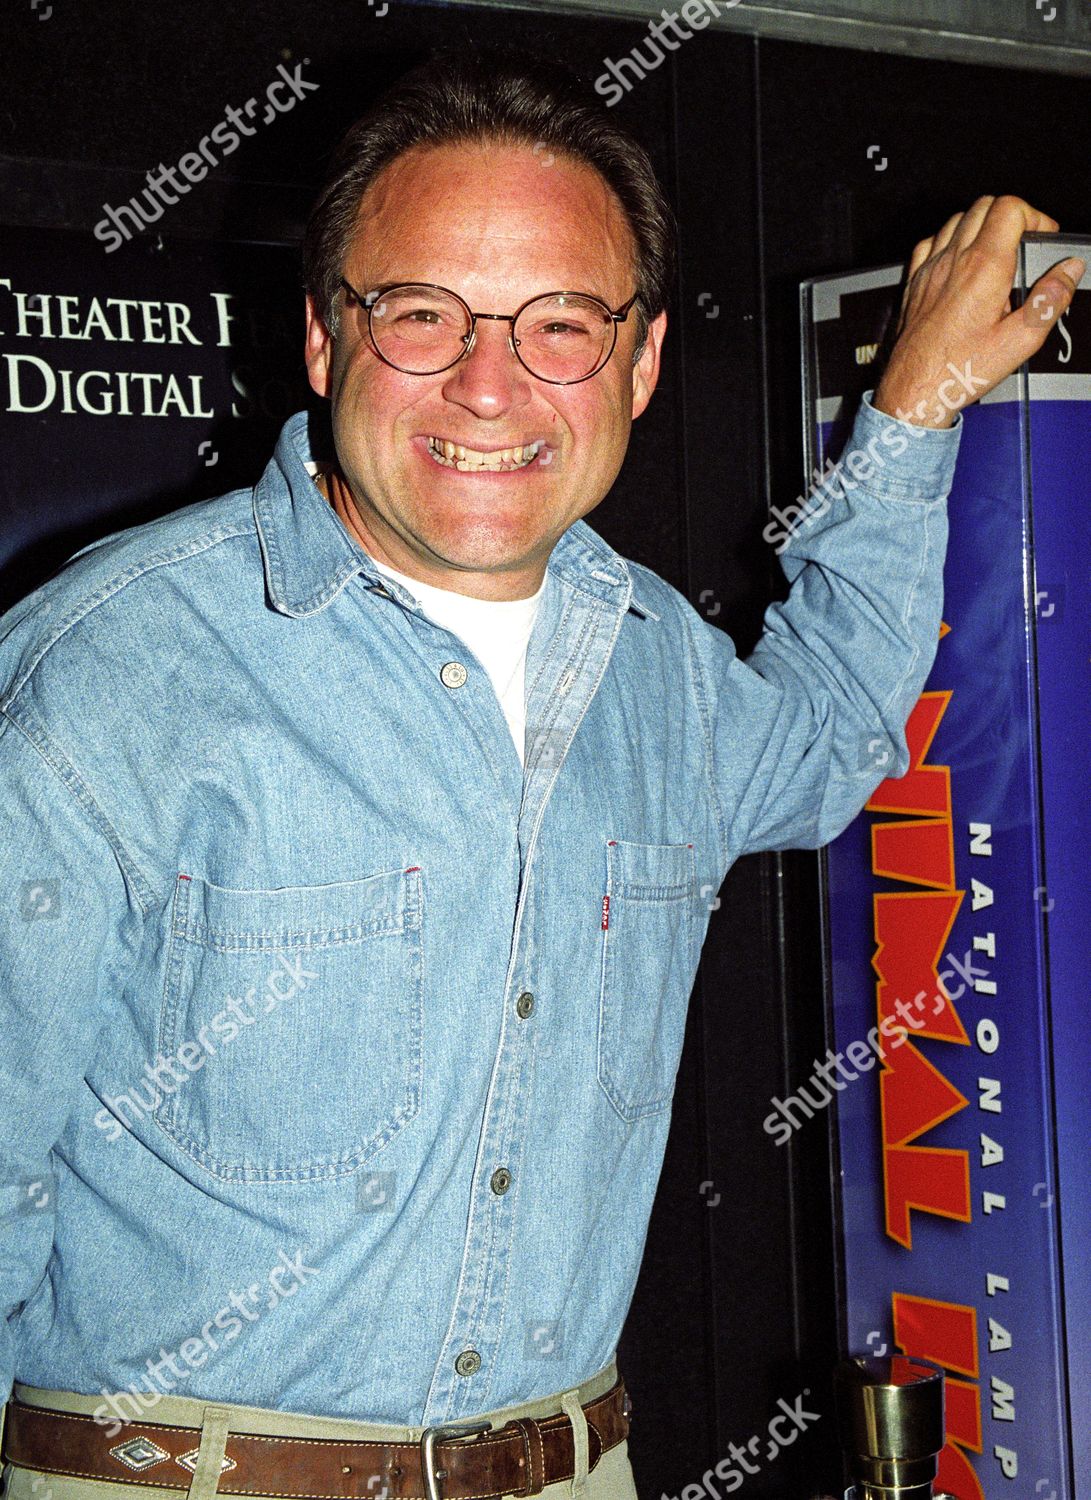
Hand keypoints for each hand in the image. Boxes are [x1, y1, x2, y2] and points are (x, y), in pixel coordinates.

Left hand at [872, 195, 1084, 427]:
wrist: (913, 391)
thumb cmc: (959, 371)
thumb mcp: (1019, 342)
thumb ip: (1049, 301)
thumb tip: (1068, 271)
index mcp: (984, 269)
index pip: (1010, 208)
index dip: (1034, 216)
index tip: (1042, 238)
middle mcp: (954, 261)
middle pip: (985, 205)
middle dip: (1012, 216)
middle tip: (1024, 243)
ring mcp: (931, 269)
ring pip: (958, 219)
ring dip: (982, 225)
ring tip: (997, 252)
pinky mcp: (915, 282)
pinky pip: (932, 241)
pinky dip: (951, 240)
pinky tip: (961, 262)